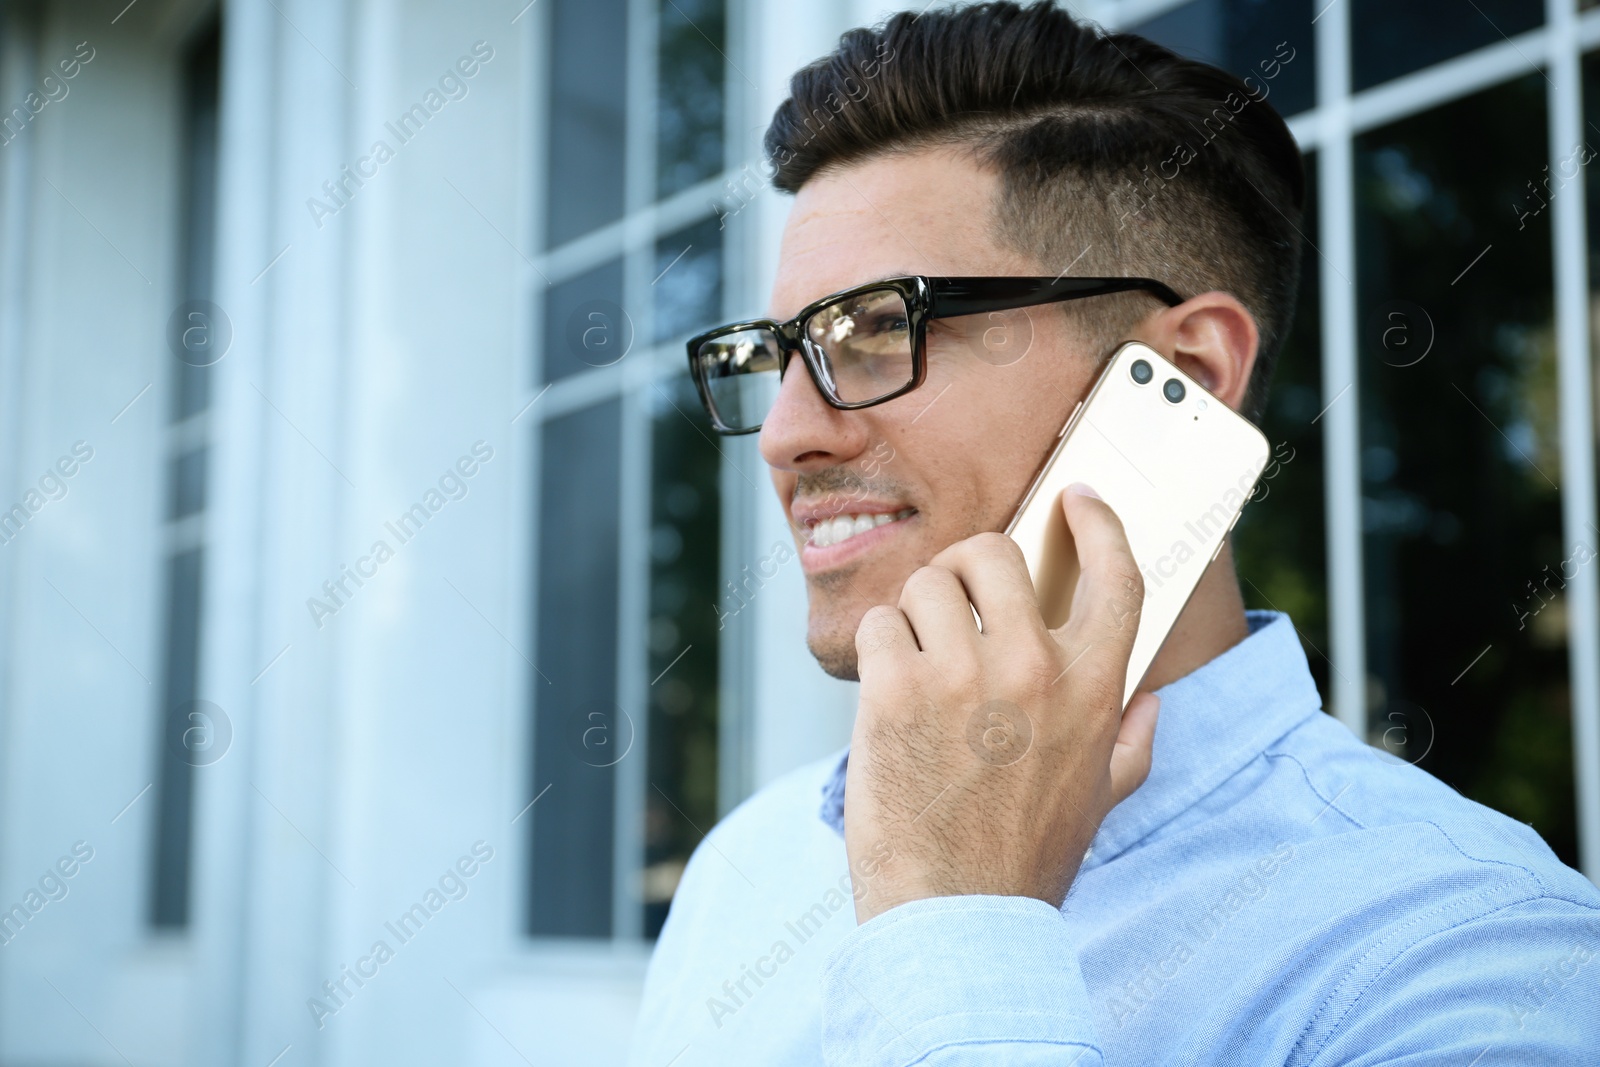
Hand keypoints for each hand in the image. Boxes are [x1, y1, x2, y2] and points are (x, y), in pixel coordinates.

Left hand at [843, 484, 1159, 922]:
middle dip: (966, 567)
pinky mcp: (896, 689)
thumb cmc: (1025, 862)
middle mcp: (1035, 669)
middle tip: (952, 599)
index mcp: (1094, 690)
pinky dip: (875, 651)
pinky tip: (884, 694)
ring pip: (926, 583)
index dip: (1097, 523)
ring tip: (915, 664)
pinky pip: (878, 624)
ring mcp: (963, 675)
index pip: (1116, 576)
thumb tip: (1151, 700)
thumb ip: (1130, 743)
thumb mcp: (1099, 803)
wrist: (956, 916)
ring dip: (914, 614)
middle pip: (995, 552)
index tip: (1076, 500)